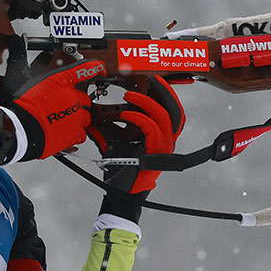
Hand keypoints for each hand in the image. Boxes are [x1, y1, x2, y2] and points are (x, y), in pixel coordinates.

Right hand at [7, 60, 104, 160]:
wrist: (23, 128)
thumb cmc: (26, 108)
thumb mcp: (36, 85)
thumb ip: (51, 84)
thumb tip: (55, 87)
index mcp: (63, 82)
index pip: (84, 69)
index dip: (94, 67)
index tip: (100, 68)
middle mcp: (73, 97)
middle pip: (85, 99)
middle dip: (77, 104)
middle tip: (62, 109)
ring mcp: (77, 115)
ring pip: (85, 117)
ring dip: (76, 119)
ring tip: (60, 122)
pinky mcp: (76, 132)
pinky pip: (82, 133)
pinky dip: (75, 133)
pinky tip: (63, 132)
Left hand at [89, 76, 184, 220]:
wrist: (121, 192)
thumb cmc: (121, 168)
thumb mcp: (114, 141)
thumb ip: (111, 126)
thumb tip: (95, 111)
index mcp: (160, 134)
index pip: (170, 109)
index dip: (164, 92)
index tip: (151, 78)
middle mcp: (166, 139)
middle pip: (175, 109)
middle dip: (164, 91)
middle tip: (151, 78)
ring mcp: (163, 146)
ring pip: (166, 116)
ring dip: (148, 102)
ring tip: (130, 95)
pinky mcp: (155, 153)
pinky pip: (152, 129)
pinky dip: (139, 118)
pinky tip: (125, 114)